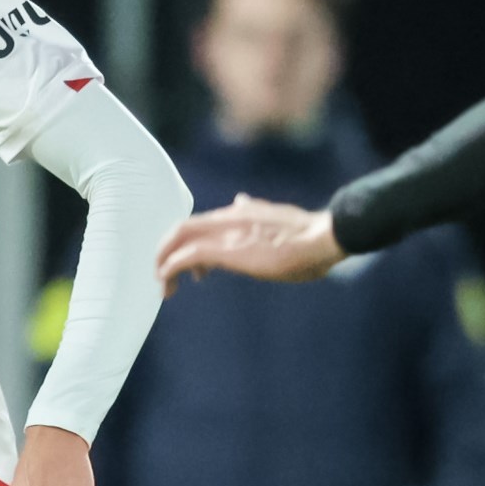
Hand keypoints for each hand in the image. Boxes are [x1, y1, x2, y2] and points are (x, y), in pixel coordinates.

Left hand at [156, 195, 342, 292]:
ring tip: (164, 285)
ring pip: (179, 238)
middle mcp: (227, 218)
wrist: (320, 238)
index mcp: (238, 212)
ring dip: (165, 262)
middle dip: (166, 251)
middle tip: (163, 275)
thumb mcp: (273, 217)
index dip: (186, 244)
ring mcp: (226, 232)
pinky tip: (168, 281)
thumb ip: (252, 210)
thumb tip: (240, 199)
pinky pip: (188, 255)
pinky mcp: (228, 250)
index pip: (199, 223)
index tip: (194, 269)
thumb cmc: (306, 235)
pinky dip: (172, 267)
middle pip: (182, 228)